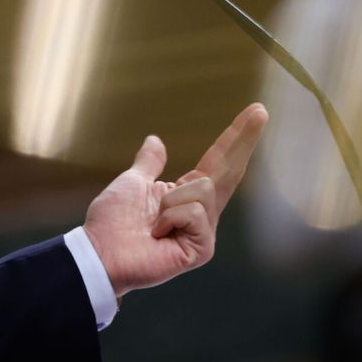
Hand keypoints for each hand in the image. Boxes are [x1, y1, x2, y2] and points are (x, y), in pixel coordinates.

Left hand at [82, 102, 267, 297]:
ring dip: (169, 200)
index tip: (256, 112)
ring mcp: (204, 232)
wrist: (100, 253)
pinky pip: (193, 211)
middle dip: (244, 138)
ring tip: (153, 223)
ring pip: (202, 187)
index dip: (236, 138)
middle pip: (230, 170)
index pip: (217, 161)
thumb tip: (155, 140)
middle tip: (262, 109)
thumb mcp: (132, 182)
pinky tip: (158, 236)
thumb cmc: (112, 222)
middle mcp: (201, 213)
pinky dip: (169, 217)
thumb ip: (149, 163)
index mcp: (186, 195)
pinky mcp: (202, 248)